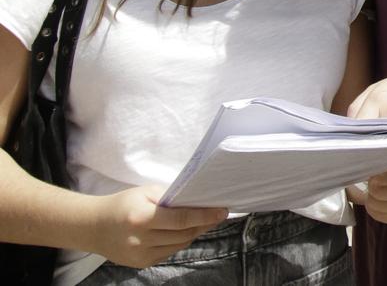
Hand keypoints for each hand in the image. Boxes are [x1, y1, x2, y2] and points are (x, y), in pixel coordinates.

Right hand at [86, 185, 226, 268]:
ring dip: (193, 234)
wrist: (92, 227)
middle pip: (183, 234)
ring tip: (201, 222)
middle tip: (217, 215)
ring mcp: (141, 255)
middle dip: (203, 224)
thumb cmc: (122, 204)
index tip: (223, 211)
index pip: (181, 219)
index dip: (205, 216)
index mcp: (142, 218)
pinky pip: (169, 253)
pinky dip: (178, 242)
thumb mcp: (145, 193)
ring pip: (179, 245)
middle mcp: (141, 240)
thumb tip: (197, 203)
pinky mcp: (141, 264)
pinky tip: (182, 232)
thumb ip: (170, 198)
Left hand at [347, 163, 386, 223]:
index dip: (383, 176)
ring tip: (373, 191)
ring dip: (370, 198)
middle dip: (372, 187)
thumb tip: (371, 162)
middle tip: (372, 181)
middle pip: (383, 192)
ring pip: (378, 205)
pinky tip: (375, 201)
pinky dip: (371, 209)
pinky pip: (378, 215)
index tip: (374, 175)